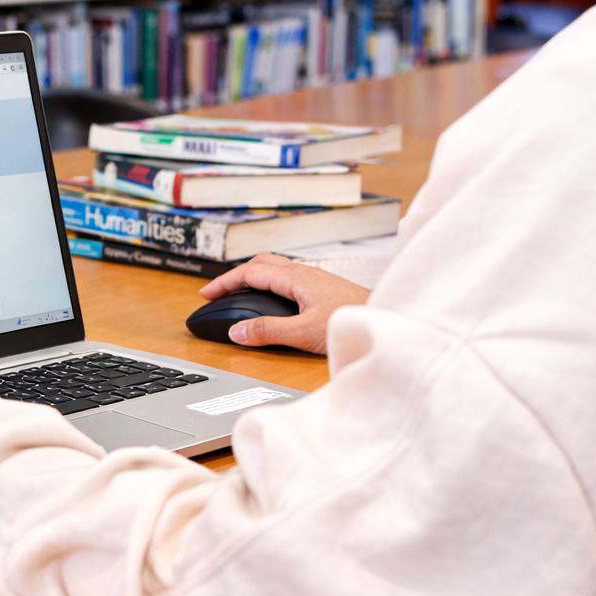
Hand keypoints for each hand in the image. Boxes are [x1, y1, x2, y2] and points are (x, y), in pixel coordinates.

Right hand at [198, 253, 370, 354]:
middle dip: (236, 276)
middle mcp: (305, 273)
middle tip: (218, 292)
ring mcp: (316, 279)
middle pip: (261, 264)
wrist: (390, 318)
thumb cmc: (354, 321)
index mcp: (296, 277)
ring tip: (241, 296)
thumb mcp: (304, 332)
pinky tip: (274, 303)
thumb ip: (268, 331)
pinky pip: (288, 280)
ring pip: (276, 270)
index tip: (205, 294)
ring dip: (254, 279)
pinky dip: (270, 287)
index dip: (224, 282)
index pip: (249, 271)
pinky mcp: (325, 290)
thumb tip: (237, 331)